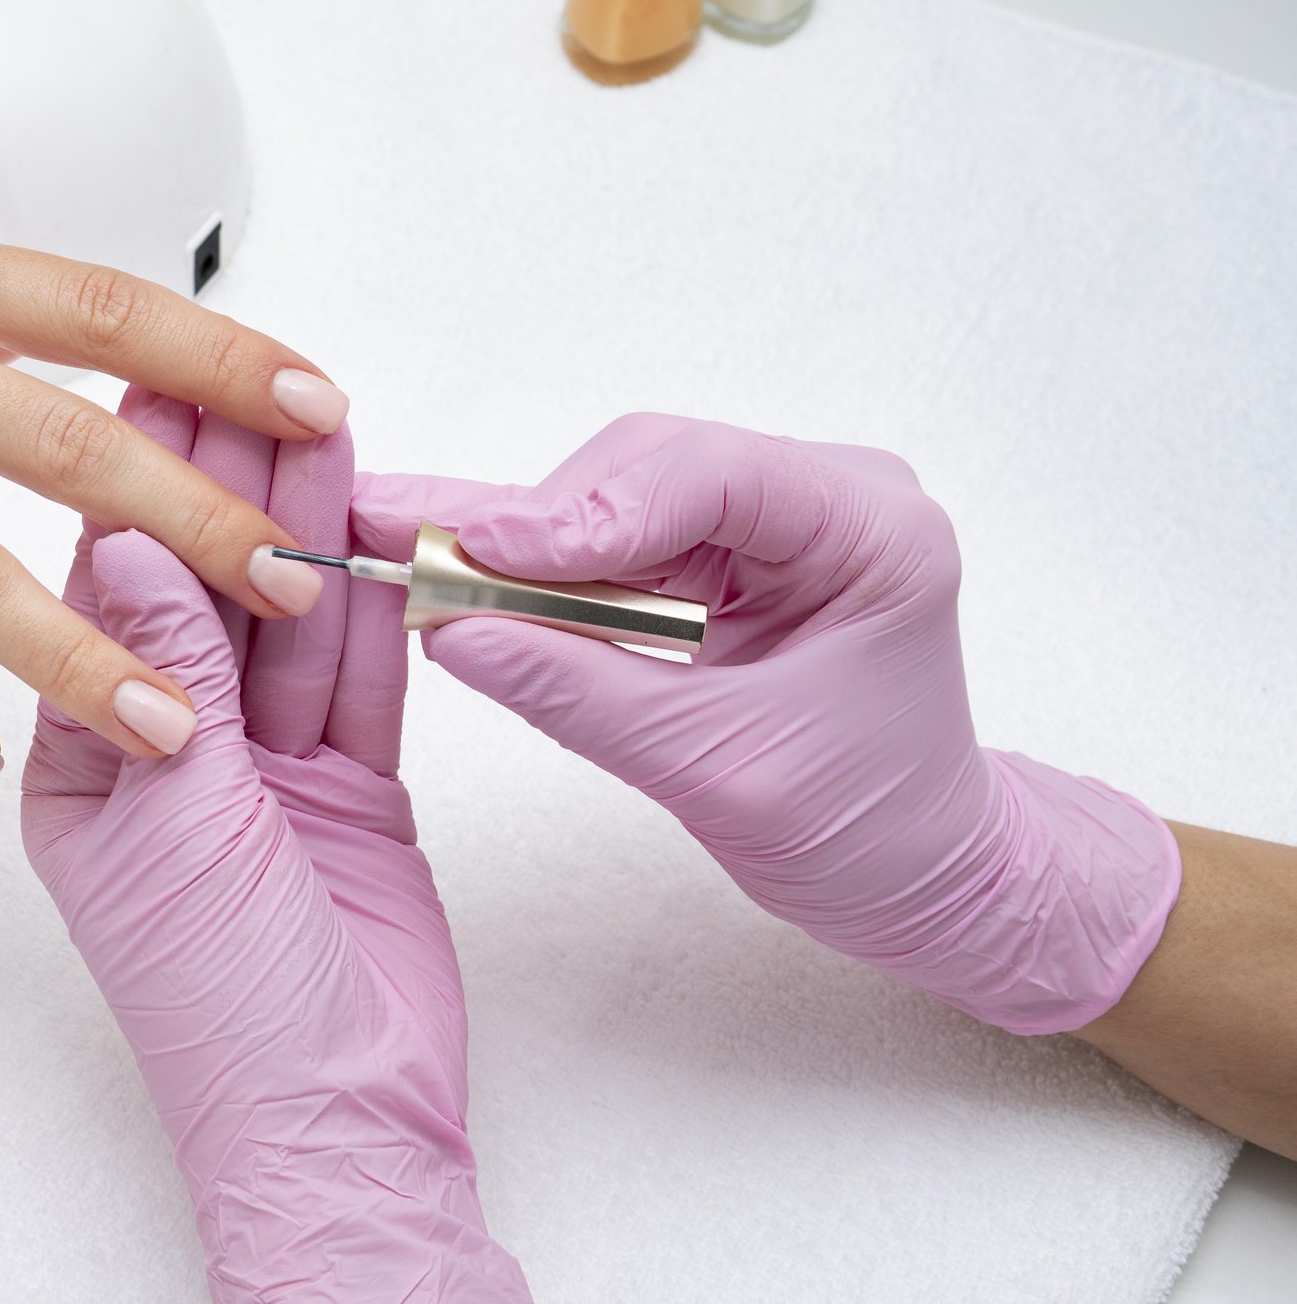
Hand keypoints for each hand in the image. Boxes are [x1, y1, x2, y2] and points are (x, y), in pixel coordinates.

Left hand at [26, 393, 527, 1301]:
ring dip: (305, 521)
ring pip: (286, 619)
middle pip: (201, 589)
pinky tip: (379, 521)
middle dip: (225, 480)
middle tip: (244, 366)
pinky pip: (358, 676)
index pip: (102, 598)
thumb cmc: (225, 1013)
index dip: (132, 488)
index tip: (147, 385)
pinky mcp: (350, 788)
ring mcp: (263, 769)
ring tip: (319, 408)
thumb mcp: (179, 828)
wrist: (340, 1122)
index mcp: (82, 767)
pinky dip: (372, 602)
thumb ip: (170, 679)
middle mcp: (168, 753)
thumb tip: (123, 538)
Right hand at [354, 414, 1179, 1033]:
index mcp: (871, 530)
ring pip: (612, 490)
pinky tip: (449, 567)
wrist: (921, 873)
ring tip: (416, 566)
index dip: (589, 508)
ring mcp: (768, 520)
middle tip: (429, 568)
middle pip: (647, 463)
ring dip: (522, 542)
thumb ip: (582, 695)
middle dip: (538, 522)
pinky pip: (610, 539)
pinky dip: (536, 569)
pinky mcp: (717, 553)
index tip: (487, 555)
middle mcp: (823, 497)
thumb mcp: (717, 771)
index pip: (711, 473)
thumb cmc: (867, 830)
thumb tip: (451, 635)